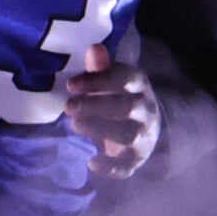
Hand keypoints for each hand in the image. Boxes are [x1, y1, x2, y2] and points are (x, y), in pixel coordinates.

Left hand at [64, 42, 159, 179]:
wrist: (149, 129)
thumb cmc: (122, 99)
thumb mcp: (114, 81)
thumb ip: (101, 67)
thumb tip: (94, 48)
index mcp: (139, 85)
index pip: (123, 78)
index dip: (98, 80)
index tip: (71, 85)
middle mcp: (145, 109)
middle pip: (125, 106)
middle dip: (95, 105)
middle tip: (68, 106)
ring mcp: (143, 135)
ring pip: (127, 134)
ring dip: (100, 130)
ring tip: (75, 125)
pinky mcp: (137, 158)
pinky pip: (128, 165)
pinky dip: (111, 167)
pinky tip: (92, 163)